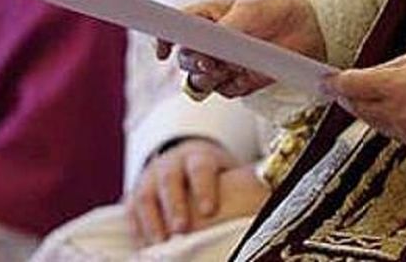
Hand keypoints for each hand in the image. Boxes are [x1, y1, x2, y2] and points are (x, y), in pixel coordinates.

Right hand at [124, 139, 268, 244]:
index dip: (204, 187)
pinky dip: (136, 228)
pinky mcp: (134, 194)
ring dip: (152, 221)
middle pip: (170, 180)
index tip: (210, 210)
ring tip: (160, 244)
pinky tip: (143, 247)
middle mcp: (172, 164)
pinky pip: (131, 209)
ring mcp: (150, 177)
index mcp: (199, 157)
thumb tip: (274, 205)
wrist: (183, 160)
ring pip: (146, 195)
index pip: (201, 167)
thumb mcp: (228, 174)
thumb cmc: (215, 177)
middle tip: (182, 229)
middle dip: (176, 205)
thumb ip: (244, 187)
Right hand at [160, 0, 325, 97]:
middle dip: (190, 62)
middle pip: (184, 59)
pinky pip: (223, 91)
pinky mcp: (238, 82)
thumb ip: (227, 27)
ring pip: (199, 80)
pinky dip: (230, 86)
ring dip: (206, 78)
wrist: (308, 28)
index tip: (163, 50)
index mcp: (207, 18)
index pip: (177, 29)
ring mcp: (223, 64)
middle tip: (207, 61)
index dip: (164, 39)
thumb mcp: (250, 11)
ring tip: (222, 69)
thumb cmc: (275, 10)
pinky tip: (244, 75)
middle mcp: (210, 43)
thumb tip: (209, 46)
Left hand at [325, 45, 405, 146]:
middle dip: (347, 97)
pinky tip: (391, 107)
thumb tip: (369, 74)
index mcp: (401, 86)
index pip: (353, 87)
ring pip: (374, 123)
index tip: (324, 79)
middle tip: (338, 86)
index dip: (335, 83)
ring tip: (363, 94)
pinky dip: (386, 121)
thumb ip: (391, 67)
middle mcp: (403, 113)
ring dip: (365, 109)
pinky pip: (394, 132)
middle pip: (359, 108)